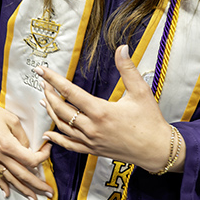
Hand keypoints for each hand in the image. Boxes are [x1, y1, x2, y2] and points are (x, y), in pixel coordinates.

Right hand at [0, 101, 51, 199]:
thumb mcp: (12, 120)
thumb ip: (23, 136)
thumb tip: (28, 148)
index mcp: (8, 145)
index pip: (31, 159)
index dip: (43, 157)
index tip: (48, 149)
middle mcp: (1, 156)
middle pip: (23, 175)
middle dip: (38, 185)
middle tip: (49, 192)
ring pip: (11, 179)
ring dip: (23, 190)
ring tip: (34, 199)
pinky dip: (2, 186)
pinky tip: (8, 194)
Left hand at [40, 44, 181, 171]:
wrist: (157, 150)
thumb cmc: (150, 121)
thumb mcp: (141, 92)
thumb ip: (128, 69)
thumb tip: (122, 48)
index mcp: (101, 111)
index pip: (70, 92)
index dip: (53, 80)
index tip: (41, 71)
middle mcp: (92, 128)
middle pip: (61, 109)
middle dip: (49, 94)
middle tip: (43, 82)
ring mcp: (91, 141)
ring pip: (62, 126)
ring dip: (50, 112)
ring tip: (44, 99)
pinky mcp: (93, 150)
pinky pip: (70, 145)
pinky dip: (56, 139)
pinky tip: (47, 134)